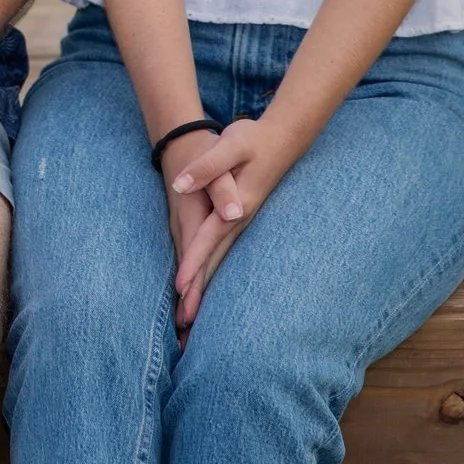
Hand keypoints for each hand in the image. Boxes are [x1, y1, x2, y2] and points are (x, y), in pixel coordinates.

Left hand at [169, 117, 291, 322]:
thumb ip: (207, 167)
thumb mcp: (231, 145)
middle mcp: (240, 221)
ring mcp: (243, 223)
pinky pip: (224, 253)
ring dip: (206, 290)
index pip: (208, 240)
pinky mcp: (241, 220)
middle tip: (183, 326)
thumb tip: (181, 185)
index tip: (180, 289)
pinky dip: (213, 272)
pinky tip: (207, 287)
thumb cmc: (254, 140)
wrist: (283, 138)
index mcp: (235, 207)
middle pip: (216, 262)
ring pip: (222, 262)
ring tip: (191, 320)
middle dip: (199, 293)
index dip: (193, 263)